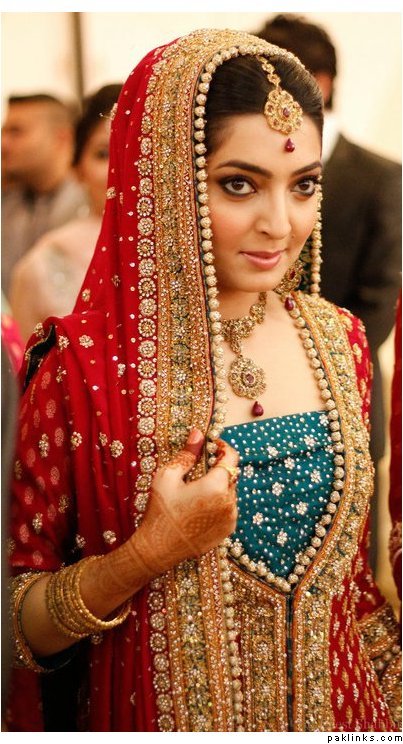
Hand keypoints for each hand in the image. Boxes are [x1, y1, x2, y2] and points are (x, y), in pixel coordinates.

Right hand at [130, 429, 238, 575]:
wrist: (158, 549)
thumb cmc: (160, 510)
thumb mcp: (168, 477)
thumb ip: (187, 454)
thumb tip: (198, 433)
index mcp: (216, 485)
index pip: (231, 457)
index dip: (222, 447)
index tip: (212, 444)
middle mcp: (229, 501)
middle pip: (231, 474)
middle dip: (219, 467)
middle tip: (199, 467)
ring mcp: (230, 518)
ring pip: (230, 492)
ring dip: (219, 486)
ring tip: (196, 490)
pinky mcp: (227, 530)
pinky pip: (228, 508)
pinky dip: (219, 502)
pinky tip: (199, 507)